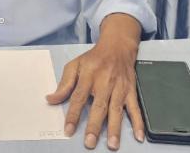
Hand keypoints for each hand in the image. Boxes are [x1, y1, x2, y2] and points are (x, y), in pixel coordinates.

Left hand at [46, 14, 143, 149]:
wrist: (117, 46)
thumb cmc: (93, 58)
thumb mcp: (75, 65)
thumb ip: (64, 84)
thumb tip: (51, 99)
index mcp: (88, 76)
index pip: (78, 97)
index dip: (72, 114)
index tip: (68, 130)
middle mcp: (104, 82)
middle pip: (99, 106)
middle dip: (95, 126)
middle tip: (90, 142)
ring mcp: (119, 88)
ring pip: (117, 110)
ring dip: (115, 128)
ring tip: (113, 145)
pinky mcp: (131, 91)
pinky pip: (135, 108)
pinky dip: (138, 122)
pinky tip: (139, 136)